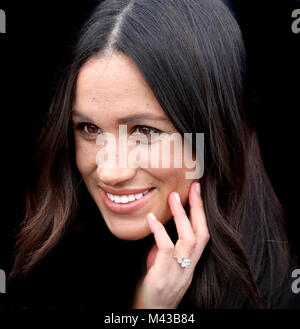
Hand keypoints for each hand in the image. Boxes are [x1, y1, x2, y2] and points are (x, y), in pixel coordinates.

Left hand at [132, 181, 209, 308]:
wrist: (152, 315)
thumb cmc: (156, 290)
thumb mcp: (165, 267)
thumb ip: (166, 249)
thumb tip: (160, 227)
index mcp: (191, 264)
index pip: (203, 235)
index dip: (202, 213)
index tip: (198, 192)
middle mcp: (189, 268)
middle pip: (201, 234)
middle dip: (198, 208)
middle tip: (193, 187)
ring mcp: (177, 273)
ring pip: (189, 240)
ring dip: (182, 216)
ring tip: (174, 197)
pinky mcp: (162, 278)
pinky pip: (165, 249)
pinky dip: (160, 231)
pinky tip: (151, 218)